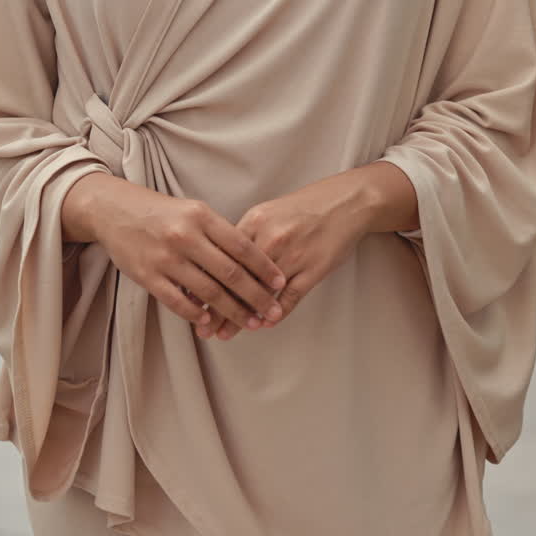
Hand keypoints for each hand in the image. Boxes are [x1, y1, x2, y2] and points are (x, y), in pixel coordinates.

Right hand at [62, 174, 285, 331]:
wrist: (114, 210)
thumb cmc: (160, 212)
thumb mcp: (192, 211)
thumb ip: (218, 233)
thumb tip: (250, 263)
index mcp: (201, 216)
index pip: (241, 245)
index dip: (264, 267)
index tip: (280, 283)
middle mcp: (186, 236)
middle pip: (230, 273)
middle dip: (255, 296)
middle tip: (272, 312)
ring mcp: (166, 258)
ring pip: (208, 292)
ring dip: (232, 312)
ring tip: (250, 323)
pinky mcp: (147, 276)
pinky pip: (179, 302)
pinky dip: (198, 316)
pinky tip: (211, 324)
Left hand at [196, 172, 368, 341]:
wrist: (345, 202)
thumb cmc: (304, 207)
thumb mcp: (269, 212)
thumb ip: (246, 234)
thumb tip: (218, 257)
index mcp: (256, 221)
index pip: (223, 255)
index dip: (205, 279)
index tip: (191, 298)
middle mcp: (271, 238)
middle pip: (238, 278)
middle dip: (218, 306)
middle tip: (204, 327)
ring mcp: (293, 255)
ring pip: (261, 292)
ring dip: (242, 316)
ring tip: (226, 333)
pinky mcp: (314, 269)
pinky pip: (290, 297)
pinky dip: (275, 313)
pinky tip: (263, 325)